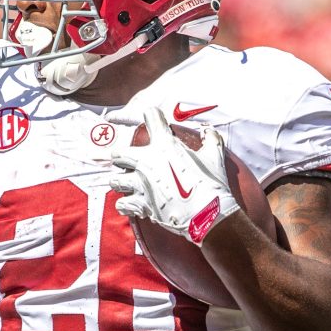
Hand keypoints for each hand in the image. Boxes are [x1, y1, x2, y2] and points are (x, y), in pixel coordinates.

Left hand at [108, 107, 238, 244]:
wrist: (206, 214)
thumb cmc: (211, 183)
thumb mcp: (214, 155)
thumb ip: (210, 139)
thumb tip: (208, 131)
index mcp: (164, 145)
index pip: (151, 116)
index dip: (152, 116)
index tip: (152, 118)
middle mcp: (146, 161)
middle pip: (119, 154)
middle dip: (123, 158)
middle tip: (130, 161)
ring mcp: (140, 183)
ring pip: (116, 180)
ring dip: (122, 182)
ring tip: (128, 185)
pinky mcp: (140, 203)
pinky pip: (122, 204)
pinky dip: (126, 205)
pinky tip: (133, 204)